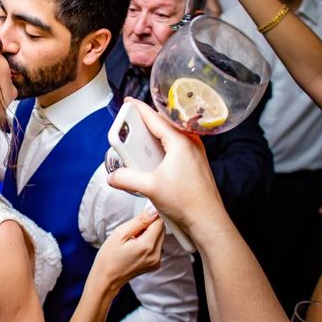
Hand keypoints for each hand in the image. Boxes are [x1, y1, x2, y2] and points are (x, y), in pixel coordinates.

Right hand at [92, 207, 164, 290]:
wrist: (106, 279)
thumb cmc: (108, 258)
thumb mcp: (120, 233)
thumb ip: (139, 221)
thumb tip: (152, 210)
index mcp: (148, 246)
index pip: (159, 221)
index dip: (150, 216)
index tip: (140, 217)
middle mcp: (156, 254)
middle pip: (161, 230)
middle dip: (149, 225)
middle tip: (133, 230)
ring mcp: (156, 261)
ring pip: (159, 237)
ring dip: (149, 234)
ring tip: (133, 240)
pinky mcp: (155, 264)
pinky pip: (156, 247)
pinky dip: (148, 243)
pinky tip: (136, 247)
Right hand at [107, 98, 229, 236]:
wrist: (207, 219)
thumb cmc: (188, 201)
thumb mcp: (150, 187)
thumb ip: (127, 179)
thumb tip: (113, 176)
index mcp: (180, 141)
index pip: (155, 118)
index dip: (138, 109)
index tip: (128, 102)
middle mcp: (189, 142)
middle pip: (161, 125)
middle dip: (143, 123)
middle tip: (128, 124)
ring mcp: (193, 152)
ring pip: (168, 136)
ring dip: (151, 137)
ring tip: (136, 143)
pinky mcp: (194, 163)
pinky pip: (174, 148)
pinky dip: (160, 148)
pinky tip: (151, 160)